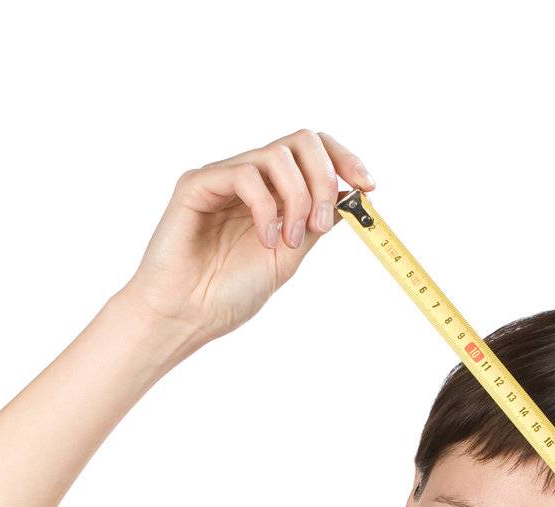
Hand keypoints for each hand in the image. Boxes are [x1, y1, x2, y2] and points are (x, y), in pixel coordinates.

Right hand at [119, 128, 375, 354]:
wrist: (185, 317)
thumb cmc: (227, 295)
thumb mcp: (288, 258)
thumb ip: (314, 224)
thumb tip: (349, 196)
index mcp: (273, 194)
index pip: (313, 153)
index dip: (345, 160)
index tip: (368, 187)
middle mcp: (250, 178)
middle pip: (302, 141)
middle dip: (324, 179)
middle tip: (319, 225)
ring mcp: (223, 178)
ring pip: (277, 155)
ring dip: (297, 199)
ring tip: (288, 241)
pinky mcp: (197, 184)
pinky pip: (244, 173)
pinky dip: (265, 207)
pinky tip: (264, 239)